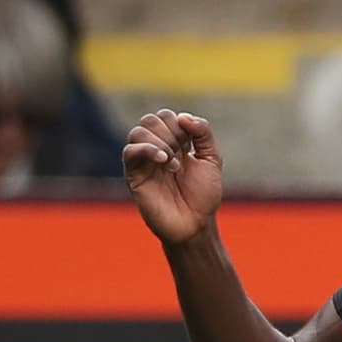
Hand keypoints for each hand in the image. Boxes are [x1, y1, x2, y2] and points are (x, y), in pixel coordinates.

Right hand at [123, 109, 222, 245]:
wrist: (196, 224)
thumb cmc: (203, 196)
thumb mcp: (211, 159)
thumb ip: (203, 133)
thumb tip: (183, 116)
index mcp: (172, 142)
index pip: (166, 116)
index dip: (180, 125)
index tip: (190, 147)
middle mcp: (155, 149)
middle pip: (151, 120)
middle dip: (170, 133)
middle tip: (182, 154)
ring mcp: (143, 161)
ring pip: (138, 132)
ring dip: (160, 142)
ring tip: (174, 164)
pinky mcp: (134, 175)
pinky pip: (130, 151)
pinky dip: (147, 150)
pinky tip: (164, 160)